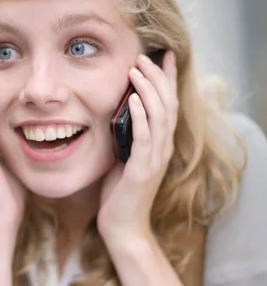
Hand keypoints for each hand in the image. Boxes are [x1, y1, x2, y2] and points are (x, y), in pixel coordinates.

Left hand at [97, 51, 177, 248]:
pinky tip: (131, 98)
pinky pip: (143, 137)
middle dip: (156, 78)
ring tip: (137, 69)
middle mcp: (163, 149)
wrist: (122, 228)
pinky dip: (139, 115)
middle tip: (143, 57)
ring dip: (148, 90)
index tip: (161, 56)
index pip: (168, 105)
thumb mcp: (123, 159)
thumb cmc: (119, 195)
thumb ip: (126, 138)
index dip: (167, 80)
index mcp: (160, 145)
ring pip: (159, 116)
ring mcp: (154, 160)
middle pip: (167, 104)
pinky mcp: (141, 170)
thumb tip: (117, 113)